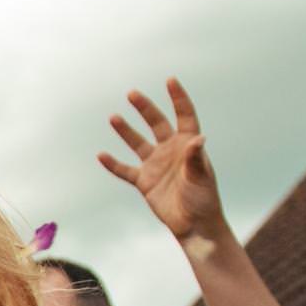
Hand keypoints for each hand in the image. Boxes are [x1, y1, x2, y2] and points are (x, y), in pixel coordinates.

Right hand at [98, 78, 226, 244]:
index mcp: (188, 144)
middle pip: (156, 123)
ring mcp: (156, 165)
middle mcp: (170, 150)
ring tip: (113, 117)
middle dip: (145, 108)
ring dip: (126, 131)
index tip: (170, 80)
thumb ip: (195, 157)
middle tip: (132, 94)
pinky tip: (101, 155)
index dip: (178, 98)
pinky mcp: (144, 182)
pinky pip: (125, 170)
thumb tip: (199, 138)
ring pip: (138, 143)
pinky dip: (113, 164)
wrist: (194, 225)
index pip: (184, 115)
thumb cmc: (204, 199)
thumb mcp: (201, 176)